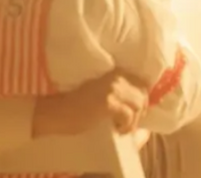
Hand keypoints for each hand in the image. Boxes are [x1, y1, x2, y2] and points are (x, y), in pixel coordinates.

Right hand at [32, 70, 147, 137]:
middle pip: (143, 94)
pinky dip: (126, 126)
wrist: (55, 112)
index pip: (142, 82)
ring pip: (138, 105)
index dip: (142, 99)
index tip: (137, 113)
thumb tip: (145, 108)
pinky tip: (116, 130)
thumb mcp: (103, 93)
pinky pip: (129, 115)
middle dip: (140, 112)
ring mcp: (113, 88)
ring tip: (121, 128)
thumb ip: (122, 95)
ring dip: (133, 121)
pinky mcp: (108, 102)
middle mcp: (117, 76)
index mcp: (116, 71)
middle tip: (128, 124)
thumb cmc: (77, 105)